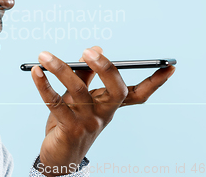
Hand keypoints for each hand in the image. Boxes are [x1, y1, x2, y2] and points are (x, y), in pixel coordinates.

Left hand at [31, 46, 174, 175]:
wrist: (59, 158)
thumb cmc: (70, 123)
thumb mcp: (79, 98)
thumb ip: (86, 75)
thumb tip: (96, 48)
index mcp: (110, 106)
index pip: (138, 94)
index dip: (155, 82)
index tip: (169, 67)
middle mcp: (104, 114)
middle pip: (117, 90)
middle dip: (106, 68)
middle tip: (88, 51)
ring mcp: (89, 123)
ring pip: (79, 91)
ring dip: (60, 69)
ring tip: (44, 55)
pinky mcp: (69, 129)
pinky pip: (55, 103)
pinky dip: (43, 85)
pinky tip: (36, 72)